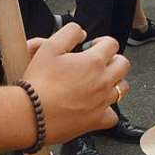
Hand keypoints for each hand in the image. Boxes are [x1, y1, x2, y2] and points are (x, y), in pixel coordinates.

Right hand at [21, 23, 130, 144]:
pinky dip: (108, 110)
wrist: (31, 114)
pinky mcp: (96, 121)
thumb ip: (69, 33)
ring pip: (122, 88)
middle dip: (114, 59)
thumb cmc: (39, 82)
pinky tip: (97, 107)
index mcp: (94, 61)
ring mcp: (102, 102)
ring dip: (115, 82)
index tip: (93, 46)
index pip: (112, 44)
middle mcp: (103, 81)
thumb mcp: (50, 47)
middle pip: (123, 64)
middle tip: (100, 62)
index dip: (102, 42)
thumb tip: (82, 33)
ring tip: (100, 82)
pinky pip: (113, 116)